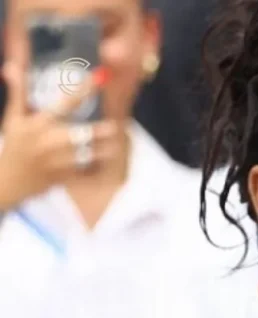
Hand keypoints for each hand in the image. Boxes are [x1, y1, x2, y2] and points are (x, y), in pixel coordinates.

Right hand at [0, 62, 117, 210]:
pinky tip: (107, 164)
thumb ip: (19, 91)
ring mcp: (57, 160)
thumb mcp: (14, 117)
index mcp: (40, 123)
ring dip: (103, 150)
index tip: (100, 79)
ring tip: (116, 144)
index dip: (84, 90)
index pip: (66, 103)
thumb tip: (11, 67)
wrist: (9, 180)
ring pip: (88, 155)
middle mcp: (50, 141)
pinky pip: (86, 173)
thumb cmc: (14, 145)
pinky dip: (97, 169)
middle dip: (99, 131)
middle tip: (115, 126)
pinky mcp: (64, 177)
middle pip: (81, 134)